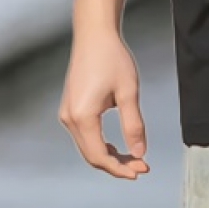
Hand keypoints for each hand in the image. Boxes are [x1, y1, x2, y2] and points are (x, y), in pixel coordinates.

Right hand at [59, 29, 150, 178]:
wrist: (94, 35)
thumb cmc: (113, 59)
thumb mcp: (129, 91)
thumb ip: (134, 124)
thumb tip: (140, 153)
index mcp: (82, 117)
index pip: (100, 156)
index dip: (120, 168)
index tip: (141, 172)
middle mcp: (69, 119)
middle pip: (92, 156)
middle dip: (117, 165)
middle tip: (142, 168)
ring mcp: (67, 114)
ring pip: (87, 147)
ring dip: (109, 156)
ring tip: (134, 159)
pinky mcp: (70, 108)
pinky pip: (84, 136)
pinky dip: (101, 144)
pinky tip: (119, 146)